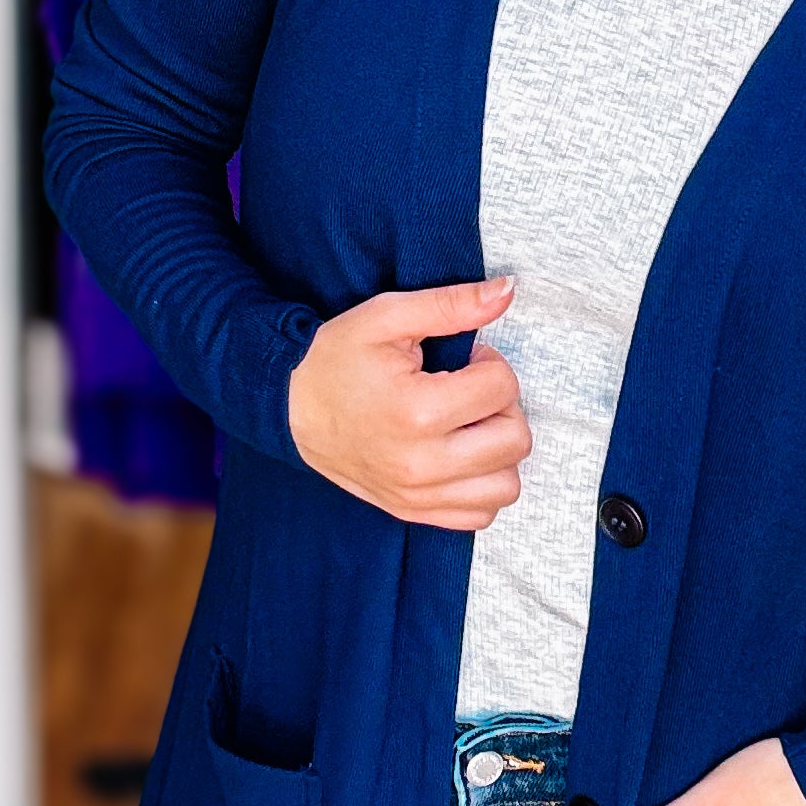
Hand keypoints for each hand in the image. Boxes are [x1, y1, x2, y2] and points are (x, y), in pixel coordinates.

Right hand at [287, 278, 531, 529]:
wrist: (290, 409)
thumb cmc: (337, 359)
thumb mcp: (387, 316)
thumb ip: (451, 304)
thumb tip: (509, 290)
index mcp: (417, 410)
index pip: (502, 386)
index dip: (489, 362)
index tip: (462, 360)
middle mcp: (422, 464)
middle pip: (515, 440)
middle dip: (501, 405)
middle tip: (468, 390)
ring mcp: (417, 496)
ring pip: (506, 486)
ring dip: (498, 450)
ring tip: (467, 425)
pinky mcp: (413, 513)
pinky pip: (480, 515)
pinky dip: (482, 486)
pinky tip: (461, 456)